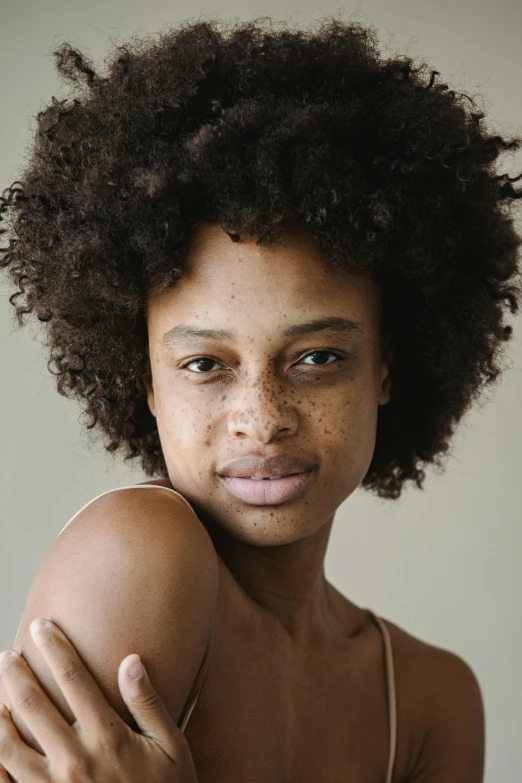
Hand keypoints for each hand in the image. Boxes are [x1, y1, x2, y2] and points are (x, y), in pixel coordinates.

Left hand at [0, 618, 198, 781]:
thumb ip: (147, 703)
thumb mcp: (171, 745)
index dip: (55, 648)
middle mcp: (75, 760)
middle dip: (15, 674)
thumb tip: (130, 660)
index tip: (41, 626)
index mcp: (107, 737)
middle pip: (32, 705)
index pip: (73, 680)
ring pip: (8, 744)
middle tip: (6, 656)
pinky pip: (5, 781)